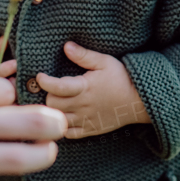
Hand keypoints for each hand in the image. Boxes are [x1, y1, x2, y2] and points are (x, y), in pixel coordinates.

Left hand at [36, 41, 151, 138]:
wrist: (139, 101)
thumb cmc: (122, 78)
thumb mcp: (105, 62)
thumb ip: (84, 55)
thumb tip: (66, 46)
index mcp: (85, 88)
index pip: (56, 87)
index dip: (44, 81)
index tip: (40, 76)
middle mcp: (83, 106)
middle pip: (52, 105)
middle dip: (48, 96)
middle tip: (51, 89)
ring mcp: (86, 120)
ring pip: (58, 120)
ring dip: (54, 112)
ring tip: (56, 102)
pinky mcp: (91, 130)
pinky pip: (69, 134)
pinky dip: (63, 126)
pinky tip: (65, 116)